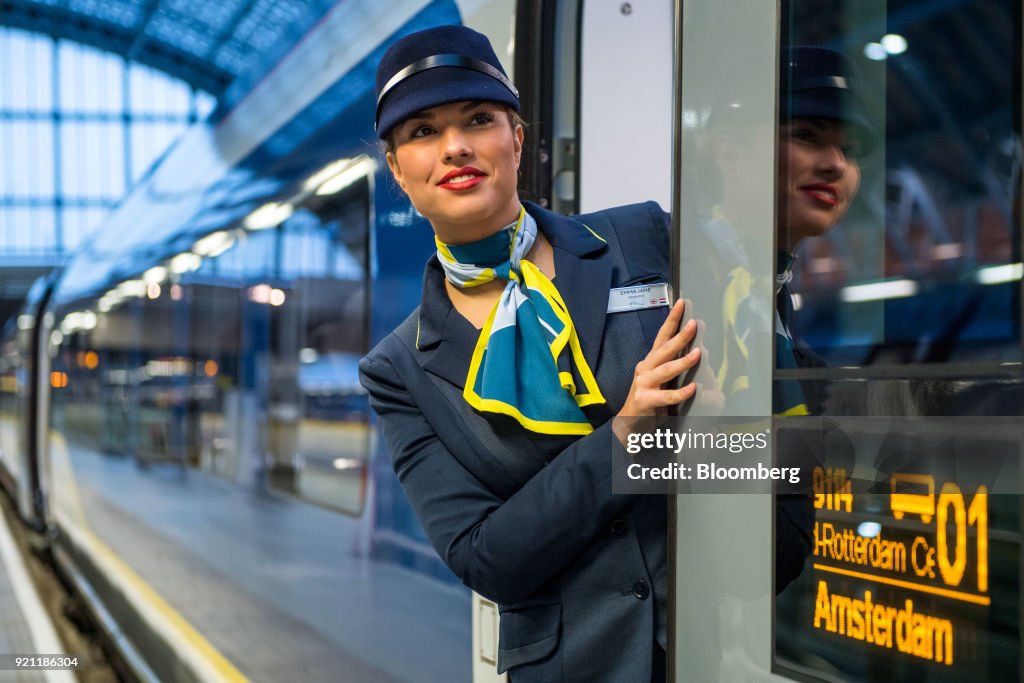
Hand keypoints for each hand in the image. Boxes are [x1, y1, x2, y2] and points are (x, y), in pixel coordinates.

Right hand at [617, 299, 699, 418]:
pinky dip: (680, 392)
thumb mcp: (663, 379)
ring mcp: (643, 384)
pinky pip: (666, 396)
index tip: (683, 303)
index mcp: (651, 361)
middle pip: (664, 349)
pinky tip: (693, 388)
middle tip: (694, 325)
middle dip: (680, 336)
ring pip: (665, 370)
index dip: (672, 319)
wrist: (631, 423)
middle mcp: (645, 368)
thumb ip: (677, 366)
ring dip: (682, 362)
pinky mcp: (644, 400)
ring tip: (698, 354)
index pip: (662, 336)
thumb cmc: (651, 399)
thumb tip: (701, 353)